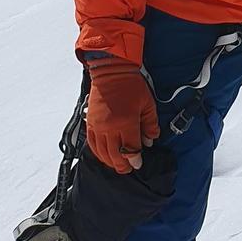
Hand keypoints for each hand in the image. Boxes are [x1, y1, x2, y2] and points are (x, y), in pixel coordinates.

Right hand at [85, 58, 158, 173]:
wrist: (111, 72)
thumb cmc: (131, 85)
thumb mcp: (148, 104)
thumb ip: (150, 124)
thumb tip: (150, 140)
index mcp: (126, 122)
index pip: (130, 149)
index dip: (135, 160)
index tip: (139, 164)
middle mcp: (110, 127)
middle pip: (115, 155)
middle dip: (123, 165)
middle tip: (129, 168)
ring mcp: (98, 126)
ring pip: (102, 152)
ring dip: (110, 161)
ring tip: (118, 164)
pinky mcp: (90, 123)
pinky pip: (92, 144)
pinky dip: (98, 152)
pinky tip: (104, 155)